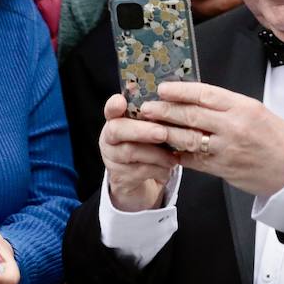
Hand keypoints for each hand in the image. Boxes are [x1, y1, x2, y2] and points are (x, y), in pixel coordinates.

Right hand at [99, 94, 177, 212]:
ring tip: (173, 156)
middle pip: (117, 130)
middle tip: (162, 133)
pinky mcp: (120, 177)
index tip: (121, 101)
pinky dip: (158, 169)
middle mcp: (109, 138)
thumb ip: (154, 117)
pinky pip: (140, 171)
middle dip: (141, 130)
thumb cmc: (150, 147)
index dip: (113, 105)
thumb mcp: (151, 130)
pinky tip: (168, 168)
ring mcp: (112, 158)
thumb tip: (173, 103)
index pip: (110, 109)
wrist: (143, 181)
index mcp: (115, 121)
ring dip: (156, 154)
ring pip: (131, 152)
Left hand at [137, 82, 283, 196]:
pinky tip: (167, 149)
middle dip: (165, 111)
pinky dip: (178, 154)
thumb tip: (192, 96)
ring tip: (151, 127)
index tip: (163, 89)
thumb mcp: (253, 109)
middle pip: (191, 116)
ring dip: (166, 133)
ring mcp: (226, 150)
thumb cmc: (273, 135)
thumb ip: (224, 104)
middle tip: (147, 108)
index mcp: (242, 107)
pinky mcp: (222, 169)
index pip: (204, 94)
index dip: (180, 91)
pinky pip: (193, 160)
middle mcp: (233, 127)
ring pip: (188, 139)